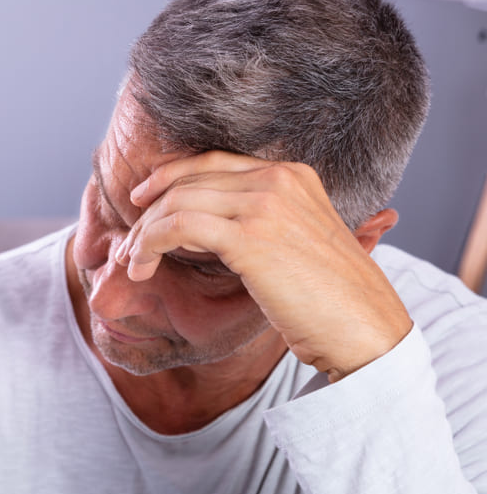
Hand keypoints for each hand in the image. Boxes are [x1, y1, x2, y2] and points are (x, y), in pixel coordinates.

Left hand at [118, 151, 411, 380]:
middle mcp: (278, 179)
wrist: (366, 330)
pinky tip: (142, 269)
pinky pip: (177, 227)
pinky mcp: (249, 236)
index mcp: (293, 175)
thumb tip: (200, 228)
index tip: (143, 200)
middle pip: (189, 180)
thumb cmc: (331, 301)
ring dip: (144, 234)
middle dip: (150, 211)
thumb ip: (260, 224)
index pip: (214, 162)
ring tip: (131, 264)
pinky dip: (149, 245)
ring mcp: (265, 203)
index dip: (170, 177)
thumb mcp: (297, 244)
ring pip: (177, 202)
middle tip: (128, 245)